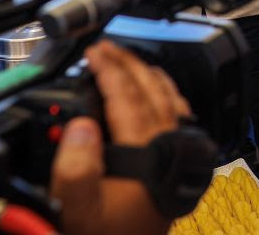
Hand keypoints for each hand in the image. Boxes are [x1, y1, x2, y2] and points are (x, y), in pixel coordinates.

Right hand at [50, 41, 191, 234]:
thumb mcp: (79, 211)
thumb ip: (77, 170)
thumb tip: (82, 126)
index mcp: (146, 151)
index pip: (127, 96)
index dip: (109, 69)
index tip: (94, 51)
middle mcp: (169, 146)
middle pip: (153, 91)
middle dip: (129, 64)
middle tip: (108, 47)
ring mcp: (178, 153)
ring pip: (171, 100)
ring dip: (150, 76)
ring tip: (131, 61)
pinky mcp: (181, 164)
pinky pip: (180, 116)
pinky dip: (168, 96)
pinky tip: (161, 94)